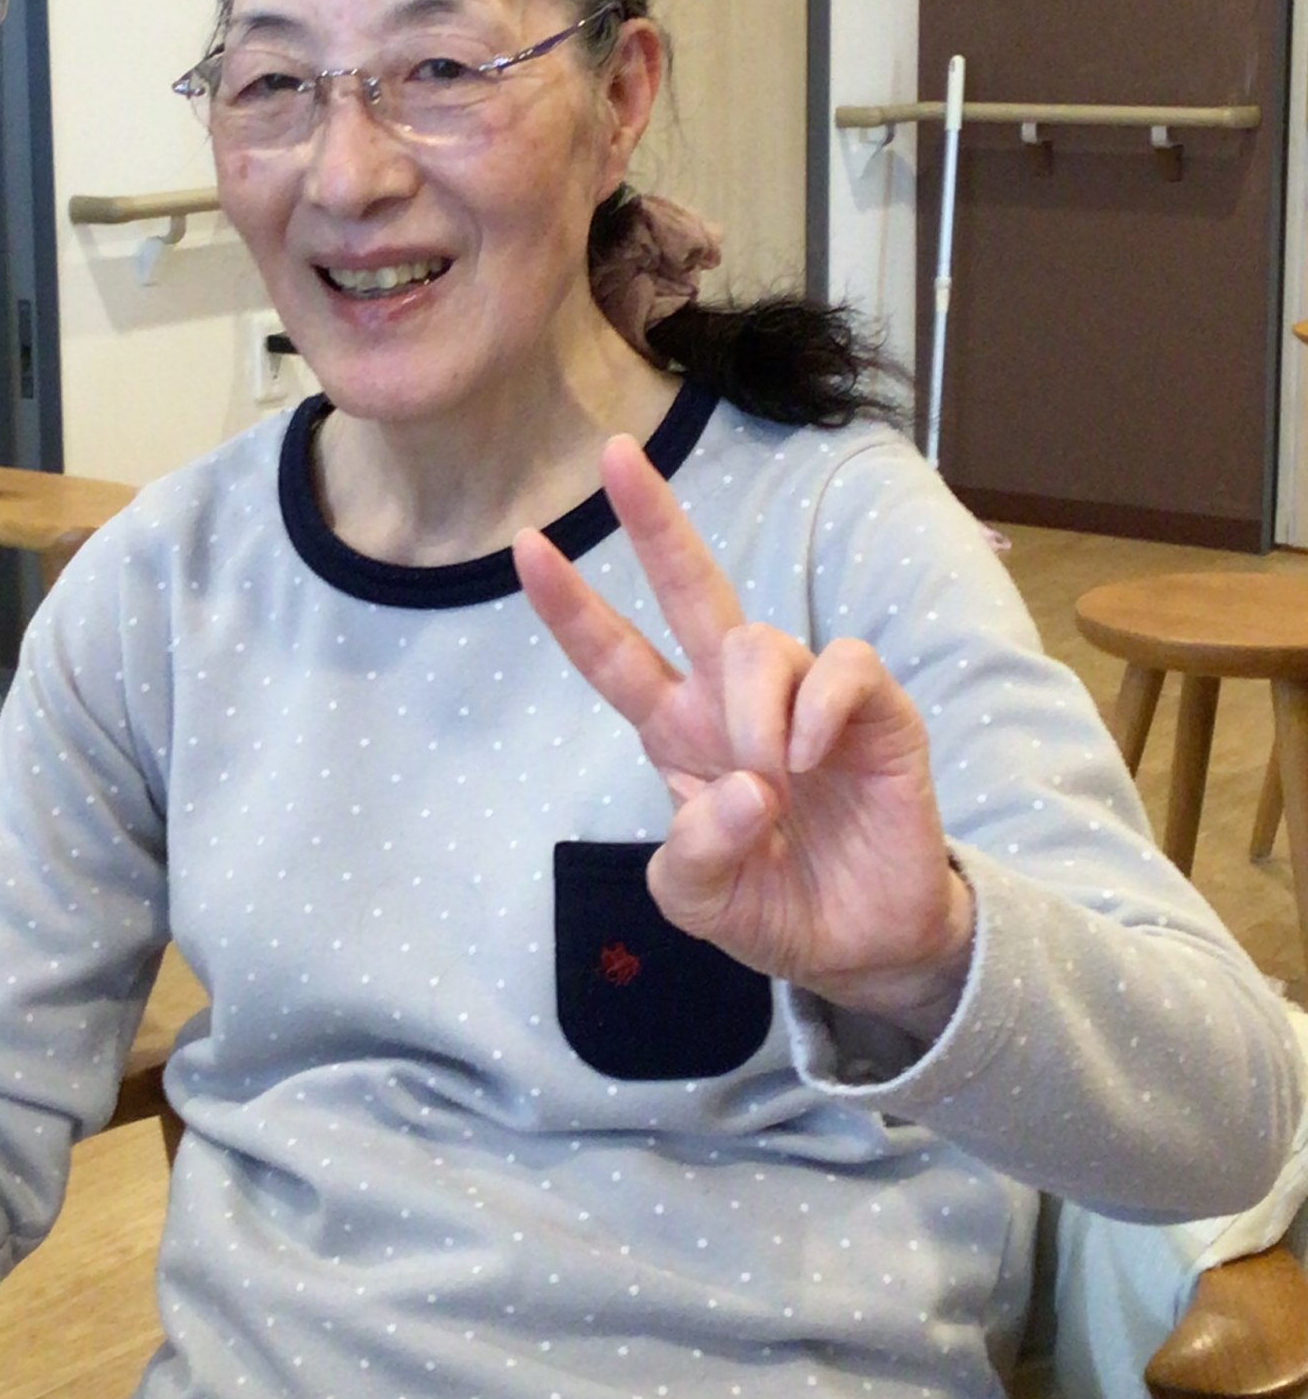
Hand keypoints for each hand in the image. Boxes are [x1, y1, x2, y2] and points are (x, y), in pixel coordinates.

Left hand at [513, 435, 973, 1033]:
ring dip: (752, 713)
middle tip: (614, 453)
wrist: (865, 944)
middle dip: (652, 520)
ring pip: (758, 640)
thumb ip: (692, 855)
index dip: (570, 608)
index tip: (525, 547)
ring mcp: (803, 698)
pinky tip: (812, 756)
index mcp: (676, 731)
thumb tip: (741, 788)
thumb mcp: (700, 903)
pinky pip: (840, 666)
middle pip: (689, 588)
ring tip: (771, 780)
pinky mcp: (873, 710)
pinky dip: (818, 709)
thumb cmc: (772, 906)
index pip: (613, 656)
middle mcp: (733, 698)